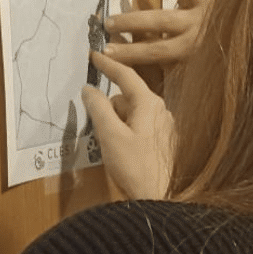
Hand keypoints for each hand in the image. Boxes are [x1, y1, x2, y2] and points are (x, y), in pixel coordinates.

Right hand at [81, 51, 173, 200]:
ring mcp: (164, 126)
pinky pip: (138, 126)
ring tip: (113, 149)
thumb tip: (89, 89)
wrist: (159, 199)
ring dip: (116, 124)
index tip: (93, 54)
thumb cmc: (134, 167)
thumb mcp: (110, 135)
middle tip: (101, 131)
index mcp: (149, 104)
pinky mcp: (163, 141)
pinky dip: (125, 133)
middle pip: (126, 97)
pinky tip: (123, 153)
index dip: (108, 64)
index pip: (126, 75)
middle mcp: (160, 110)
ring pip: (130, 113)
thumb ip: (98, 108)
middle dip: (109, 109)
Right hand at [103, 0, 209, 67]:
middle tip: (109, 23)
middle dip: (131, 22)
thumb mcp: (183, 66)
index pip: (156, 51)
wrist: (239, 33)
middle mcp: (199, 22)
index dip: (129, 53)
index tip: (105, 51)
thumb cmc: (204, 53)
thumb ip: (158, 63)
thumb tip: (126, 60)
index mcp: (192, 47)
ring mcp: (206, 0)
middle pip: (162, 20)